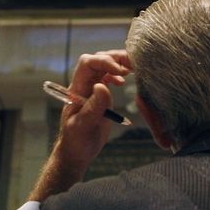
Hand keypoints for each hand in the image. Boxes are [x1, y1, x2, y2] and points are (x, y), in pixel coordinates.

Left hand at [29, 50, 130, 200]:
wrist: (77, 152)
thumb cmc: (77, 141)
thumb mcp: (84, 126)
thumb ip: (94, 107)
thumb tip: (102, 86)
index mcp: (77, 89)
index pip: (87, 64)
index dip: (104, 62)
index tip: (121, 70)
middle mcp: (84, 85)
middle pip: (97, 60)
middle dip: (114, 58)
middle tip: (132, 65)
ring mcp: (92, 89)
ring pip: (104, 66)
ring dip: (118, 63)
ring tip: (132, 68)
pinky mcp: (100, 95)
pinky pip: (108, 76)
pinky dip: (118, 74)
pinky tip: (124, 81)